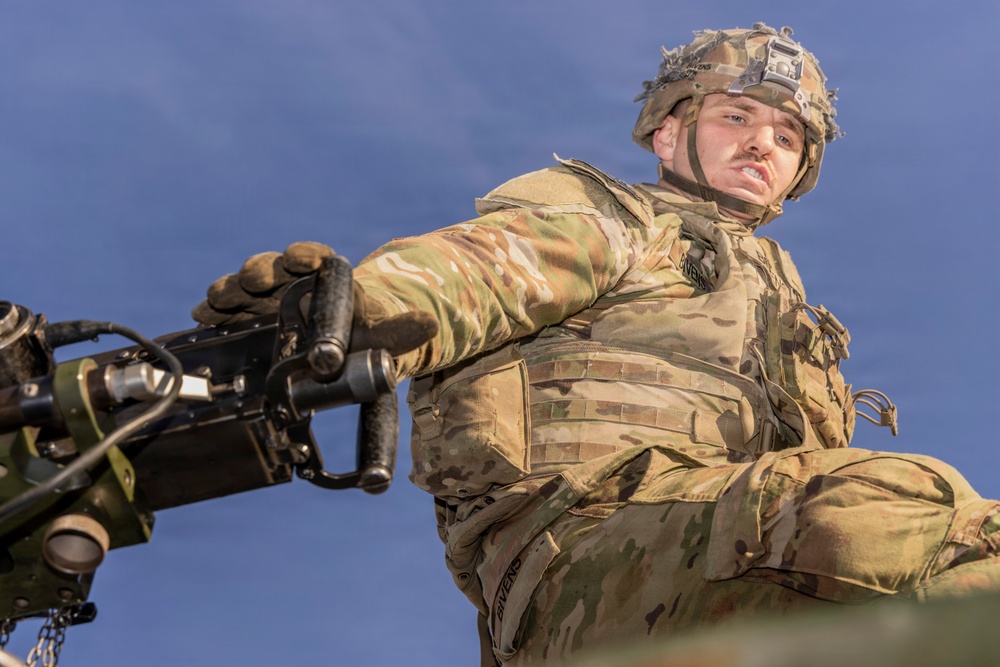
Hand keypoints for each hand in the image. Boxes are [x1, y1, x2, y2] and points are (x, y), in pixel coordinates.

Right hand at [192, 242, 437, 356]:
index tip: (299, 257)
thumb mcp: (382, 335)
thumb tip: (431, 325)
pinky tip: (202, 316)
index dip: (306, 256)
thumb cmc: (360, 334)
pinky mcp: (247, 317)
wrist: (337, 349)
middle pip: (274, 269)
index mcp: (327, 277)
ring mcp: (267, 298)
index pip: (316, 259)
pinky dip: (215, 311)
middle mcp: (293, 281)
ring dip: (232, 290)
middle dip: (263, 271)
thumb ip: (402, 332)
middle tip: (255, 280)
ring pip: (246, 287)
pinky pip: (228, 310)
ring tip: (218, 299)